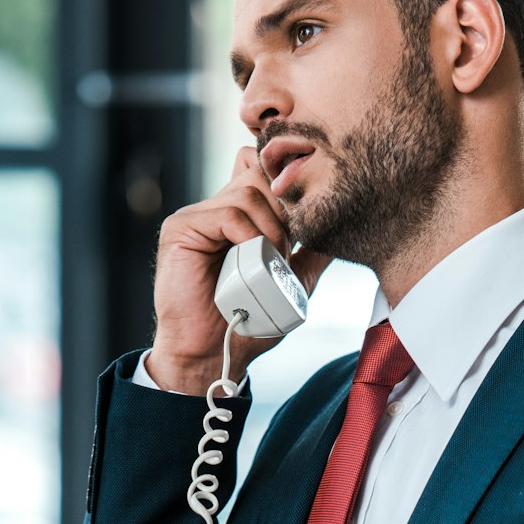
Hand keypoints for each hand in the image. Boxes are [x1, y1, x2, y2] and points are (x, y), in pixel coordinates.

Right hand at [146, 147, 330, 394]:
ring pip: (249, 192)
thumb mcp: (291, 282)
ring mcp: (198, 216)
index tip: (306, 223)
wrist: (214, 353)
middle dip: (286, 209)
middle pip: (260, 173)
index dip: (288, 188)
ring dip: (272, 228)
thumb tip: (340, 228)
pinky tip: (255, 261)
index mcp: (239, 216)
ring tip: (274, 262)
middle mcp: (216, 208)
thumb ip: (312, 253)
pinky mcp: (182, 228)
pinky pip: (228, 213)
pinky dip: (250, 235)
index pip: (264, 170)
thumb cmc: (248, 323)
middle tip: (289, 249)